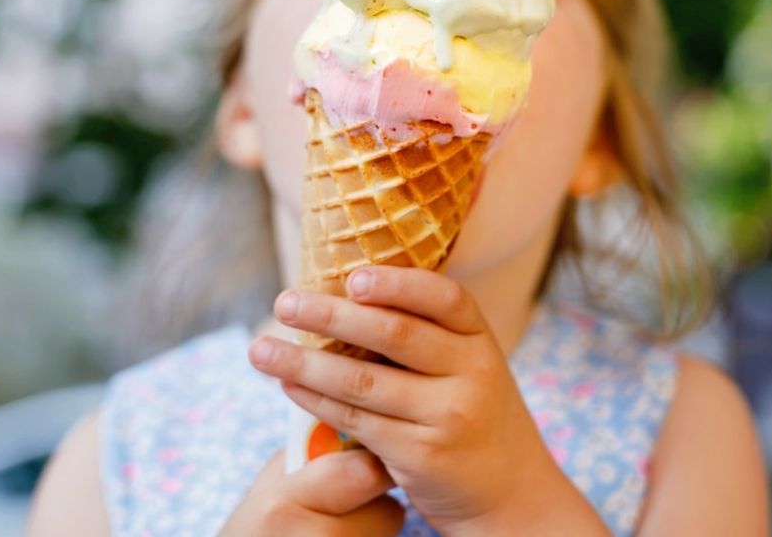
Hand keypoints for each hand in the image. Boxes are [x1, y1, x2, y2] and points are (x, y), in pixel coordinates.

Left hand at [248, 266, 607, 534]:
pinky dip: (316, 399)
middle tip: (284, 302)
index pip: (445, 297)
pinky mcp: (422, 454)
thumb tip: (341, 297)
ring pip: (364, 379)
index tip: (351, 276)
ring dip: (304, 361)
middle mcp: (472, 372)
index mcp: (480, 340)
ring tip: (260, 348)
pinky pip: (357, 419)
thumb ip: (426, 338)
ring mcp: (448, 414)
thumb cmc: (472, 417)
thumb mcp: (469, 368)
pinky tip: (288, 384)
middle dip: (331, 315)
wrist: (511, 495)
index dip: (398, 283)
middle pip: (395, 333)